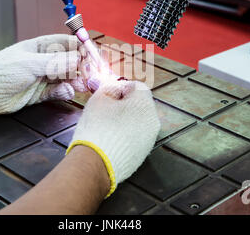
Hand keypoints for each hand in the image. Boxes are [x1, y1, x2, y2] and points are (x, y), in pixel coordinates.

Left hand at [0, 34, 84, 115]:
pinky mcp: (40, 94)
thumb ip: (56, 63)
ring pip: (66, 78)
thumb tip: (78, 59)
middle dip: (81, 66)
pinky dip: (65, 92)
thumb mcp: (30, 64)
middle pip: (69, 61)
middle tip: (91, 73)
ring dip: (76, 81)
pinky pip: (58, 91)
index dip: (80, 47)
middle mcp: (43, 61)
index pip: (65, 43)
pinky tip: (67, 92)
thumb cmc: (1, 72)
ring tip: (83, 85)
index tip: (92, 54)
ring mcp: (42, 77)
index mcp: (39, 47)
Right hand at [67, 79, 160, 196]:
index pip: (137, 86)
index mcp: (145, 104)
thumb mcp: (99, 98)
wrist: (96, 163)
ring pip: (138, 123)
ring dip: (125, 121)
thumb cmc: (98, 127)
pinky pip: (135, 138)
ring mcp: (149, 140)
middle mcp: (153, 122)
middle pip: (139, 105)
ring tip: (106, 127)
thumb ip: (109, 87)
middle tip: (105, 110)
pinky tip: (110, 140)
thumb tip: (114, 88)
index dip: (121, 87)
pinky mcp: (142, 155)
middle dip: (124, 105)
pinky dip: (125, 136)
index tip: (108, 95)